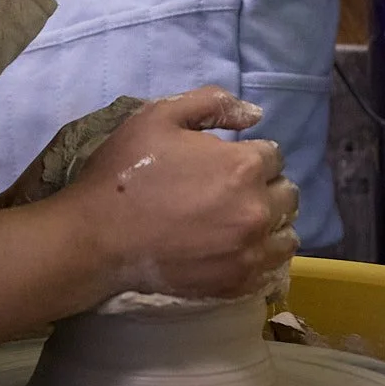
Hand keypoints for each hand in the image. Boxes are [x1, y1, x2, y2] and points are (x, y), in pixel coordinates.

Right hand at [48, 86, 299, 300]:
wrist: (98, 236)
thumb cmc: (125, 170)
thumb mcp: (159, 116)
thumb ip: (212, 104)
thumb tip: (254, 114)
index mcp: (243, 165)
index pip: (273, 155)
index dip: (250, 155)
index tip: (226, 163)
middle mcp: (256, 208)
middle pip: (286, 193)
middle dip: (265, 187)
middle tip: (233, 192)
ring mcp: (250, 250)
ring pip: (286, 233)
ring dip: (270, 223)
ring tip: (238, 222)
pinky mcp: (238, 281)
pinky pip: (271, 267)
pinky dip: (261, 255)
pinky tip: (237, 248)